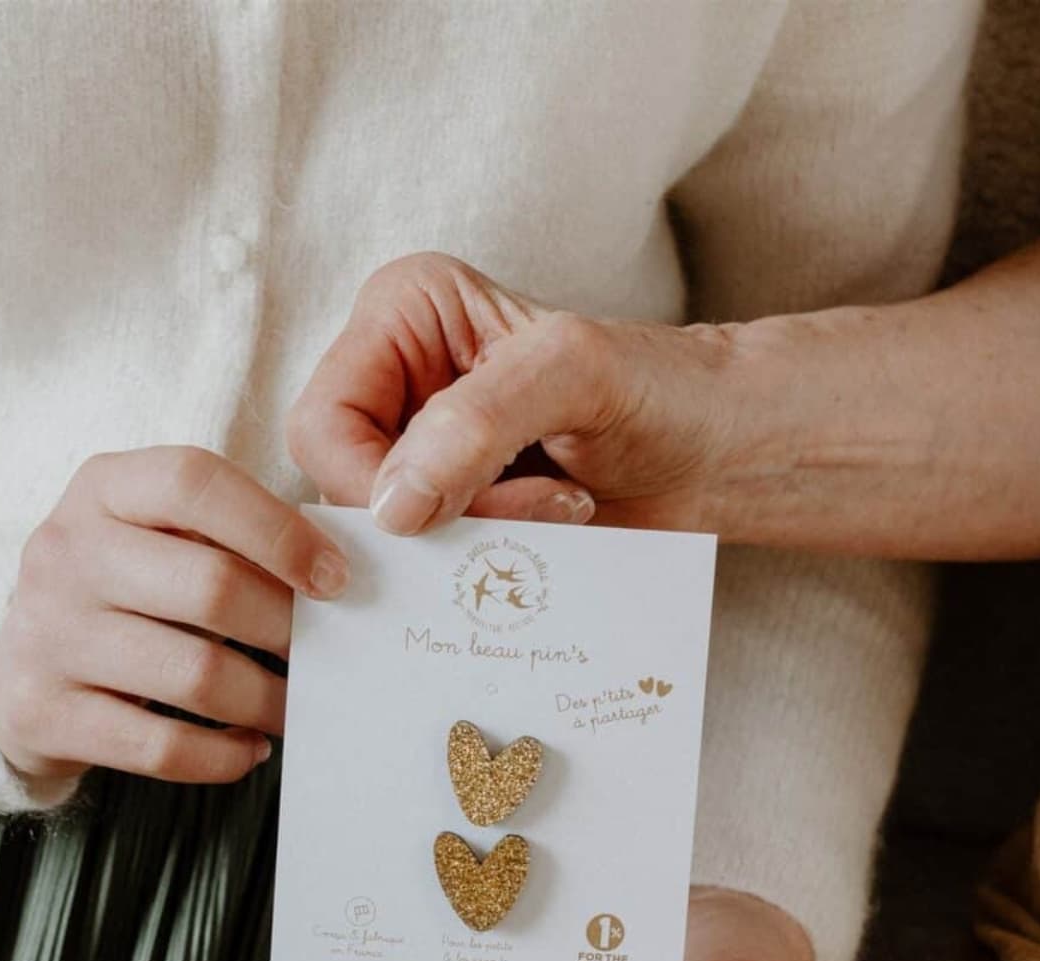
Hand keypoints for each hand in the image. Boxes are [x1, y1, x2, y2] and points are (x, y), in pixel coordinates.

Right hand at [0, 445, 348, 788]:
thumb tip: (344, 577)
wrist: (20, 672)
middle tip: (327, 654)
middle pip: (211, 586)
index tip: (336, 579)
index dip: (278, 529)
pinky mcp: (40, 712)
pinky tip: (248, 747)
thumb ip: (236, 536)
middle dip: (287, 629)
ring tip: (294, 708)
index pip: (196, 482)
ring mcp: (45, 633)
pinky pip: (161, 747)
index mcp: (103, 489)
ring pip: (196, 674)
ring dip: (267, 700)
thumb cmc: (127, 593)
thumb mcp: (160, 536)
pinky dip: (223, 755)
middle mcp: (65, 551)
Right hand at [289, 251, 735, 535]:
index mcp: (402, 315)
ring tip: (555, 509)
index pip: (321, 424)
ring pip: (387, 537)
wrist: (717, 452)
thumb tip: (393, 509)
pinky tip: (549, 531)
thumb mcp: (570, 375)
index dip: (370, 485)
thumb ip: (474, 426)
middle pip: (345, 488)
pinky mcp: (453, 511)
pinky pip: (427, 565)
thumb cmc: (659, 387)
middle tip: (531, 506)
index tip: (453, 511)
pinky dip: (483, 565)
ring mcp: (421, 453)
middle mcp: (396, 382)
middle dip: (434, 517)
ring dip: (470, 543)